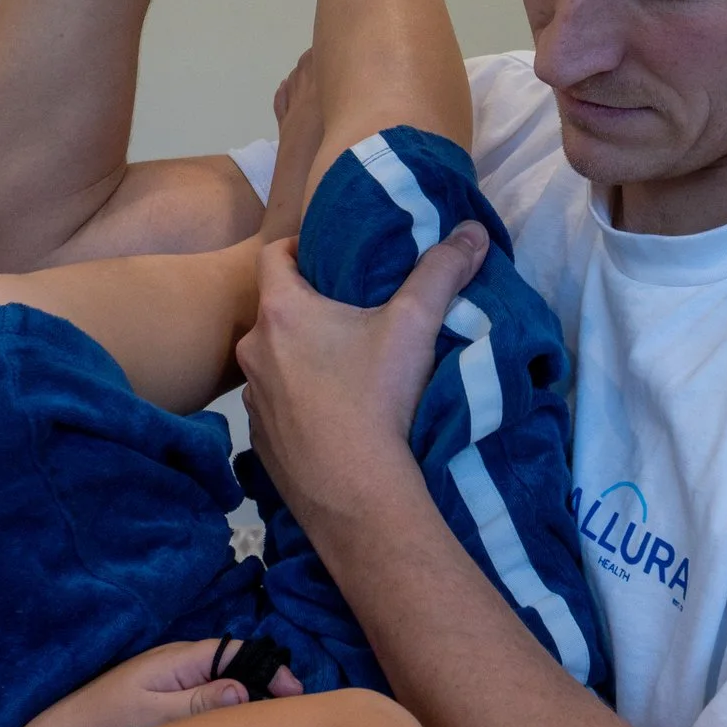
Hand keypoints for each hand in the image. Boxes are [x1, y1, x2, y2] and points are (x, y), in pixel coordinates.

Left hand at [0, 637, 303, 726]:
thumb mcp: (153, 717)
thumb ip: (198, 702)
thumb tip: (244, 689)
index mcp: (178, 659)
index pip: (238, 651)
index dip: (271, 668)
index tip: (296, 694)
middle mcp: (178, 665)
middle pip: (235, 666)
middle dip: (264, 685)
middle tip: (289, 717)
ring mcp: (171, 683)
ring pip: (222, 685)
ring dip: (246, 701)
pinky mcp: (164, 703)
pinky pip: (206, 701)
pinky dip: (225, 714)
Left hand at [237, 223, 491, 527]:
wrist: (358, 497)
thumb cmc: (378, 399)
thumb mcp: (415, 324)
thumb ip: (442, 271)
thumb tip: (473, 229)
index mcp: (282, 312)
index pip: (272, 254)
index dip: (298, 245)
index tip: (330, 253)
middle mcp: (254, 351)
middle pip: (276, 310)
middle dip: (310, 305)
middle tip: (351, 308)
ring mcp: (253, 401)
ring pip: (275, 360)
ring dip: (301, 356)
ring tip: (346, 364)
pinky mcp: (262, 441)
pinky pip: (277, 405)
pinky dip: (299, 400)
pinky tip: (336, 414)